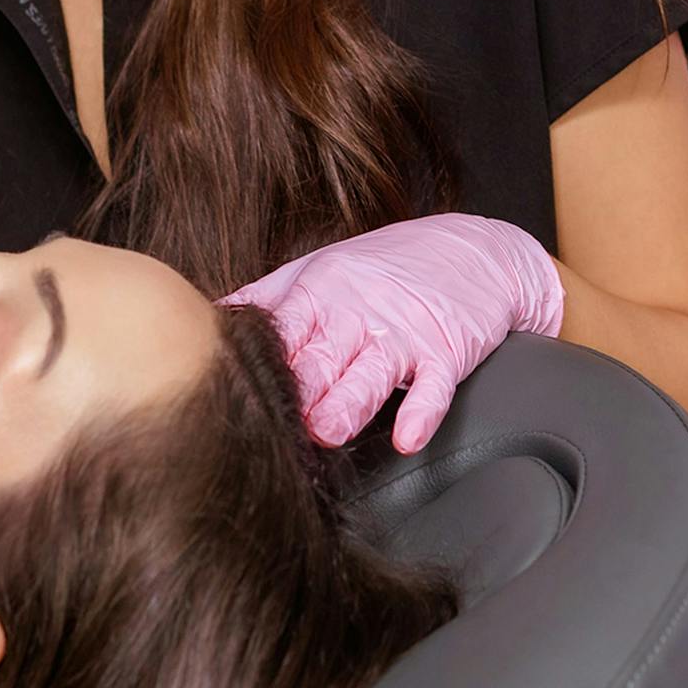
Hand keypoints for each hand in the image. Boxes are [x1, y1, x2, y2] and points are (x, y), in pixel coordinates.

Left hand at [220, 214, 564, 452]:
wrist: (478, 251)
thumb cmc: (389, 265)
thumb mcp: (324, 266)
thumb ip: (269, 297)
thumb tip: (210, 319)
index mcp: (321, 292)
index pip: (282, 328)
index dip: (258, 360)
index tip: (233, 387)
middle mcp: (359, 313)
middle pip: (320, 356)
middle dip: (297, 387)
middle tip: (274, 419)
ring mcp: (404, 334)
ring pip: (370, 374)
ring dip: (348, 402)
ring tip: (327, 430)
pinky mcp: (447, 352)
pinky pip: (434, 388)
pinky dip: (423, 413)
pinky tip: (409, 436)